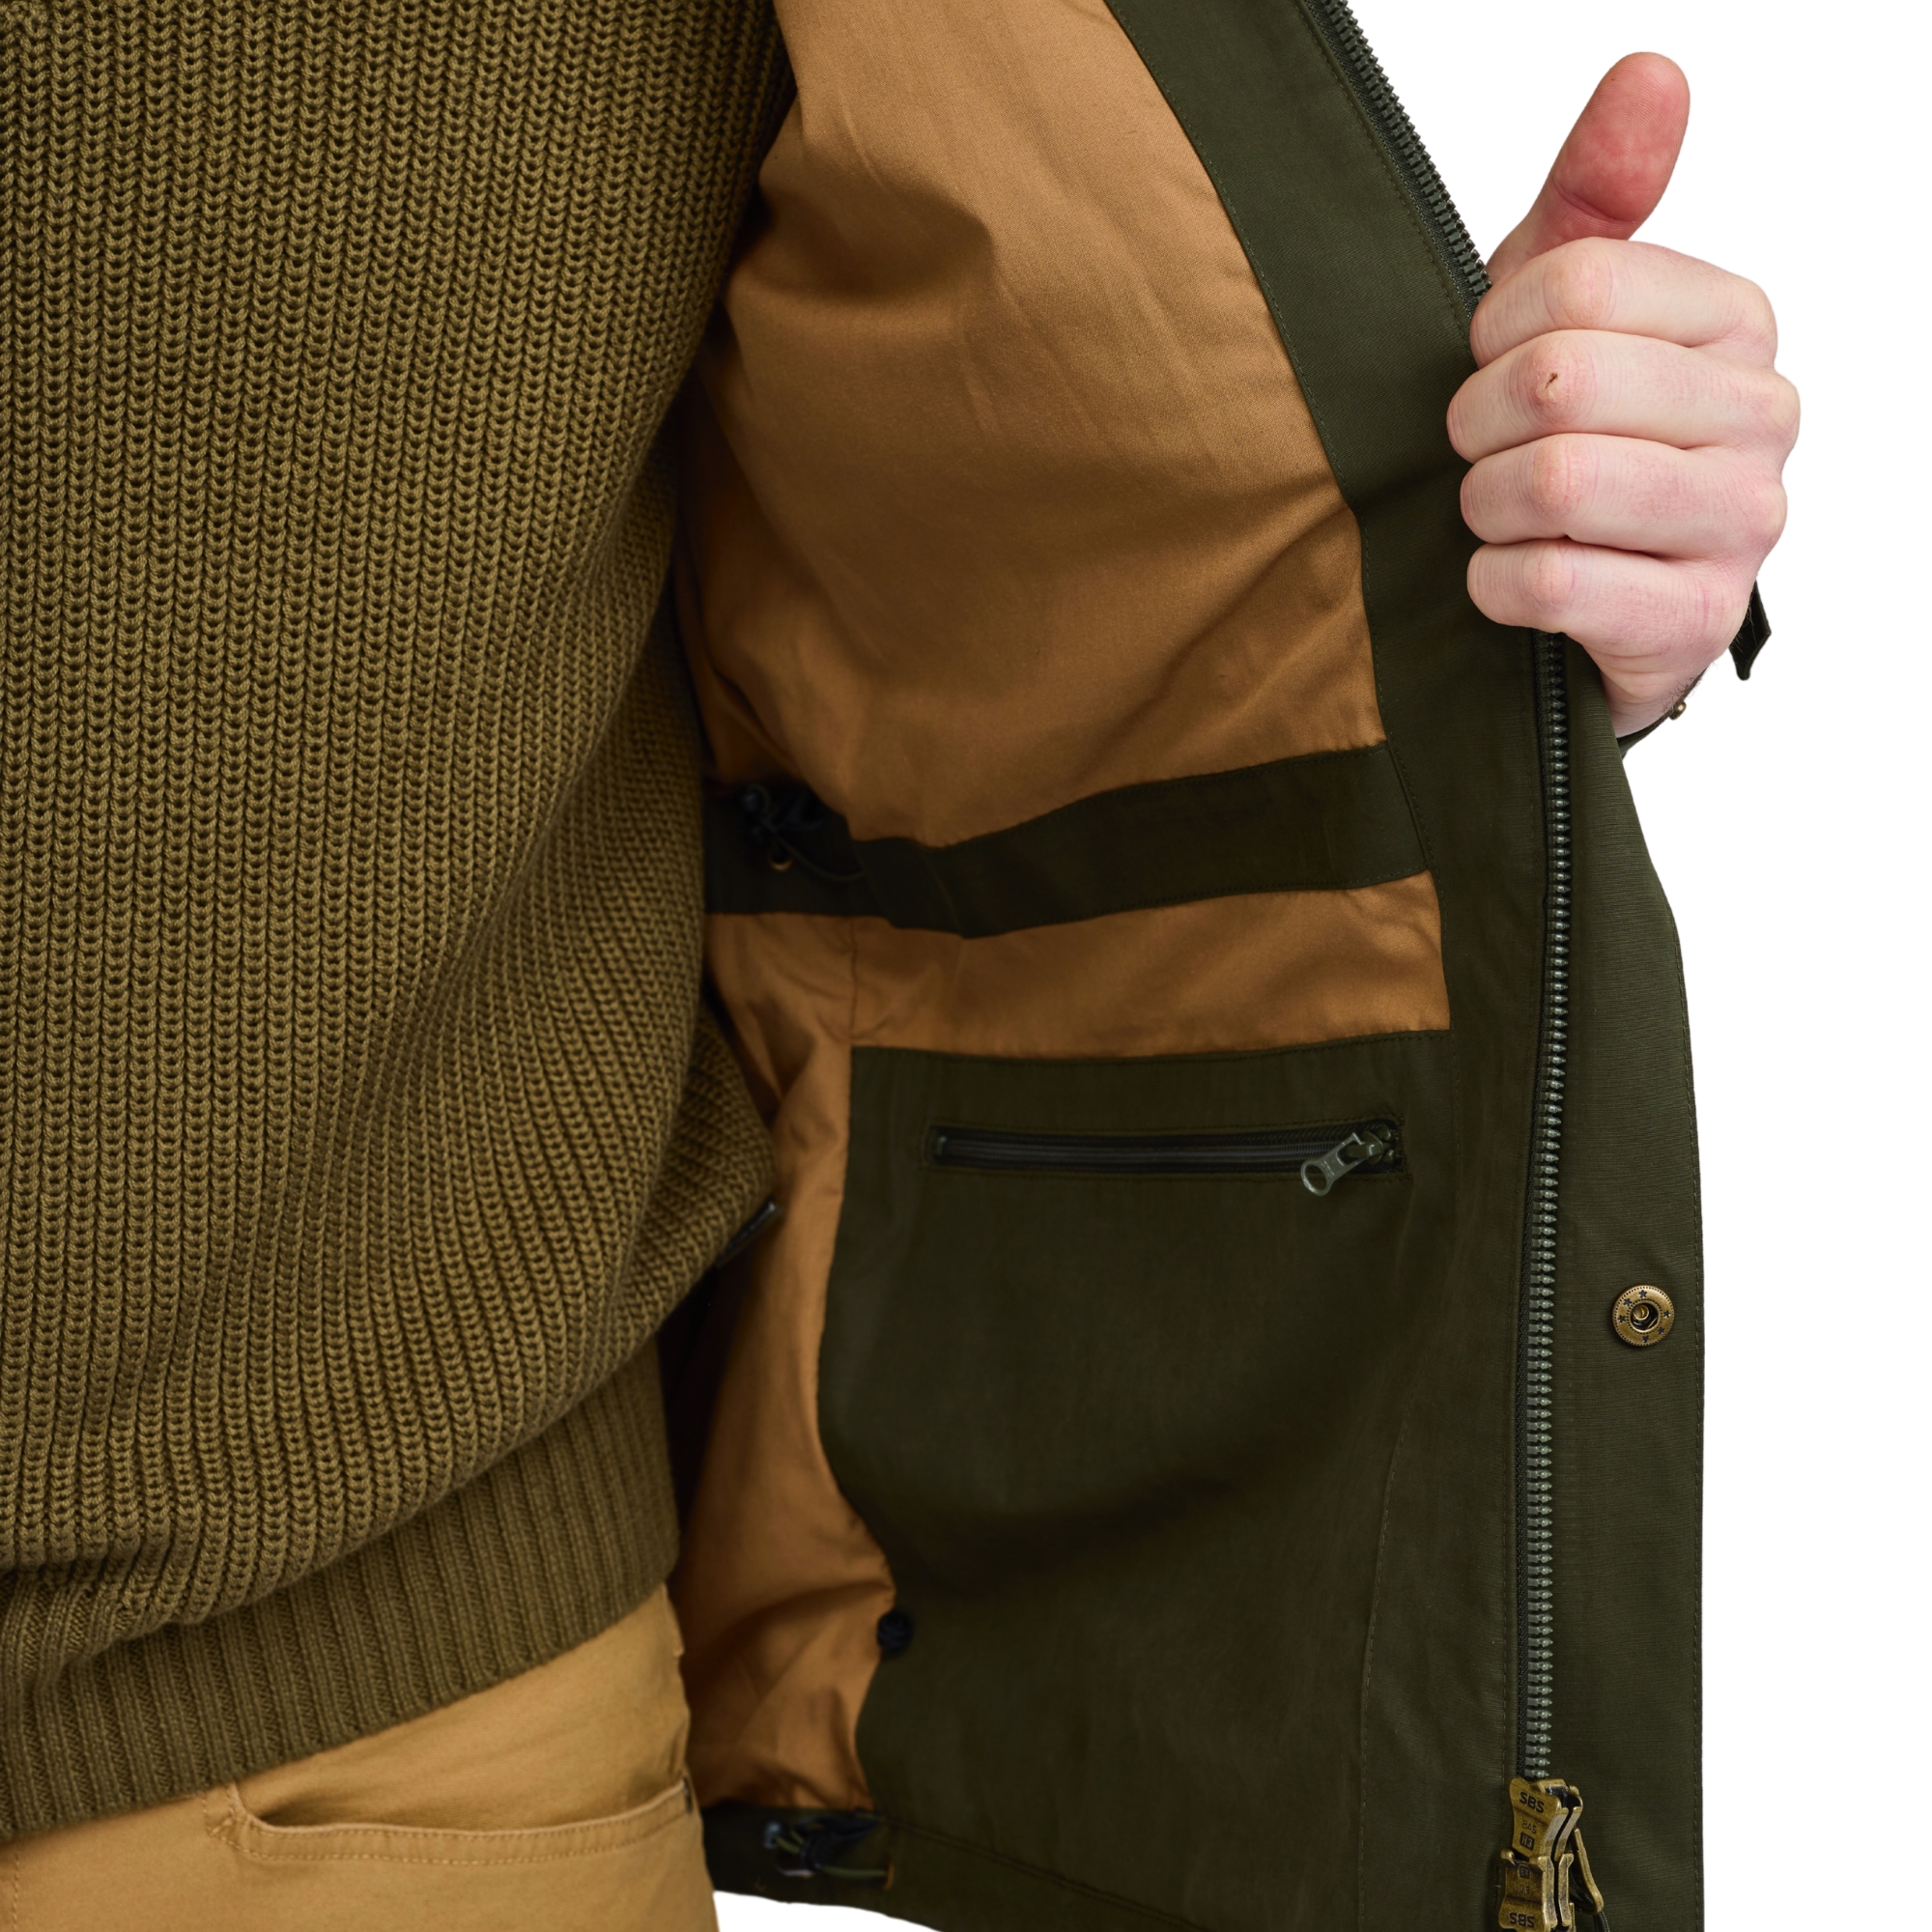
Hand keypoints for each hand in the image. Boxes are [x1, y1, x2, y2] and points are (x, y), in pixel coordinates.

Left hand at [1447, 55, 1798, 734]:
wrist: (1582, 604)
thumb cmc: (1564, 442)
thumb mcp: (1562, 310)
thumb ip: (1596, 194)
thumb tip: (1650, 72)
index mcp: (1735, 319)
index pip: (1574, 283)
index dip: (1488, 334)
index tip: (1486, 364)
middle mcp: (1763, 414)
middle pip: (1558, 382)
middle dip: (1474, 425)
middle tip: (1476, 450)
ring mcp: (1743, 524)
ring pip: (1556, 482)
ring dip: (1483, 504)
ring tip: (1494, 513)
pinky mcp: (1696, 622)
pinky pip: (1551, 583)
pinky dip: (1493, 585)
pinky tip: (1510, 579)